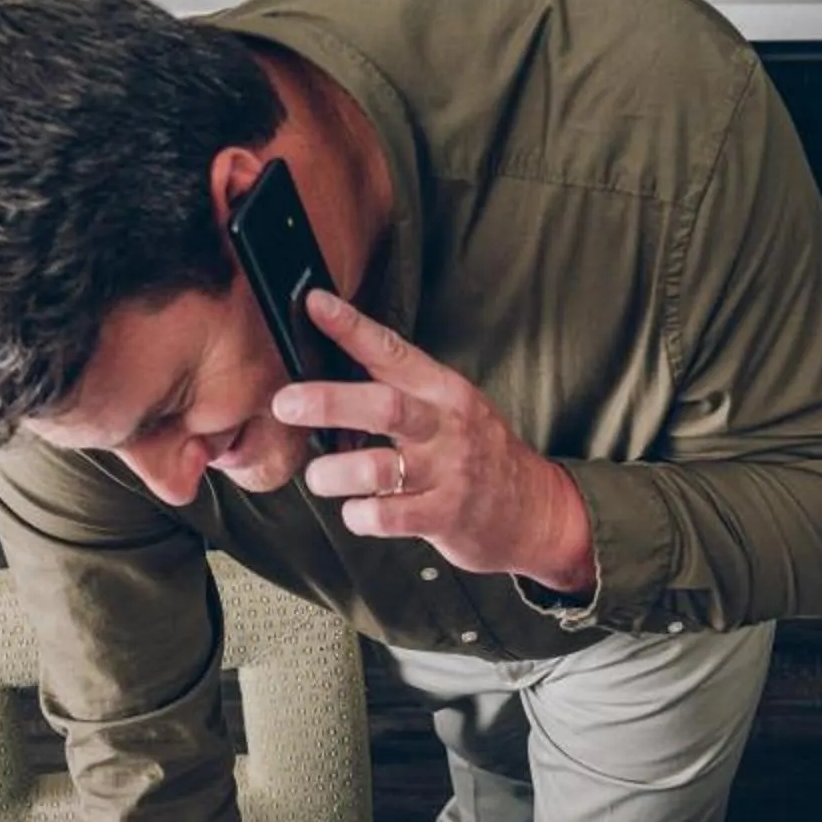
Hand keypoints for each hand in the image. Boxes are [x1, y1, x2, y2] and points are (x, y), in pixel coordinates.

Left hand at [273, 290, 595, 595]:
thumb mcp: (452, 409)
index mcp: (443, 391)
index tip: (315, 305)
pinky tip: (356, 510)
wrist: (535, 510)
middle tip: (286, 404)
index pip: (392, 351)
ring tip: (320, 476)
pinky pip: (388, 516)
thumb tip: (328, 377)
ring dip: (334, 472)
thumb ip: (402, 392)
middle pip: (382, 406)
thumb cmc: (479, 456)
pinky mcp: (444, 516)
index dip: (351, 328)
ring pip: (377, 467)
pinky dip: (360, 514)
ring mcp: (447, 473)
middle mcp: (446, 427)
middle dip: (328, 402)